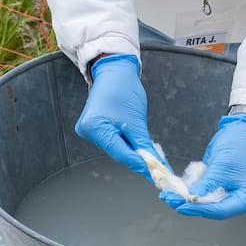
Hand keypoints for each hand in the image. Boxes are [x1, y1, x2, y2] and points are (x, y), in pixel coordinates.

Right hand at [75, 53, 157, 179]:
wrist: (114, 71)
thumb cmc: (123, 89)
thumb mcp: (137, 120)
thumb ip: (144, 145)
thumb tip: (154, 165)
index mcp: (94, 127)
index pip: (120, 153)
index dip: (140, 164)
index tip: (157, 173)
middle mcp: (87, 131)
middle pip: (117, 153)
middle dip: (137, 158)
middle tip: (158, 167)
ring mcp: (88, 130)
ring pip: (116, 149)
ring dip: (132, 151)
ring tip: (148, 154)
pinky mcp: (93, 129)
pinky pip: (112, 142)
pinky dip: (126, 144)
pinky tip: (136, 145)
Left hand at [164, 114, 245, 218]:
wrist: (240, 132)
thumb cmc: (239, 147)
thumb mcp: (221, 167)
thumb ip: (206, 185)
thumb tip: (190, 197)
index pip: (220, 211)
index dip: (199, 209)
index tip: (182, 205)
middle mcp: (238, 201)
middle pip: (211, 210)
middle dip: (191, 205)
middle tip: (172, 200)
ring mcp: (227, 195)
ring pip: (204, 203)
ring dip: (187, 199)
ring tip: (170, 195)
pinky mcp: (217, 188)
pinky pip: (202, 193)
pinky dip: (190, 191)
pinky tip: (177, 189)